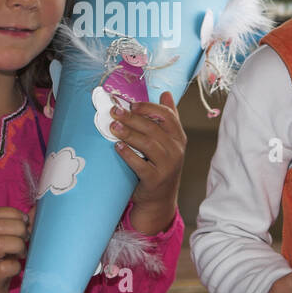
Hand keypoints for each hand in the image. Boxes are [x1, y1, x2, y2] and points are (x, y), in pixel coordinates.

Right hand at [0, 206, 28, 292]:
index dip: (12, 214)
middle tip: (26, 239)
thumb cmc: (0, 263)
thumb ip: (20, 226)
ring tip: (22, 253)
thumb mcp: (7, 243)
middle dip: (18, 229)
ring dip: (17, 245)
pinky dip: (16, 266)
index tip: (25, 223)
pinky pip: (3, 267)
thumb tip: (38, 209)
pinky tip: (18, 268)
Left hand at [112, 91, 186, 235]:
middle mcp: (176, 150)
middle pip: (153, 128)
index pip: (167, 116)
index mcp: (179, 137)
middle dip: (131, 118)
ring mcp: (167, 166)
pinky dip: (128, 154)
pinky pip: (140, 164)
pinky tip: (117, 147)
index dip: (148, 107)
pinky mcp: (155, 180)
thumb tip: (167, 93)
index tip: (131, 104)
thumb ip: (168, 117)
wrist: (159, 198)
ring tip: (113, 127)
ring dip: (128, 134)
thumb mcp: (168, 141)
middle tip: (114, 112)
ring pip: (147, 144)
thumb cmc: (161, 164)